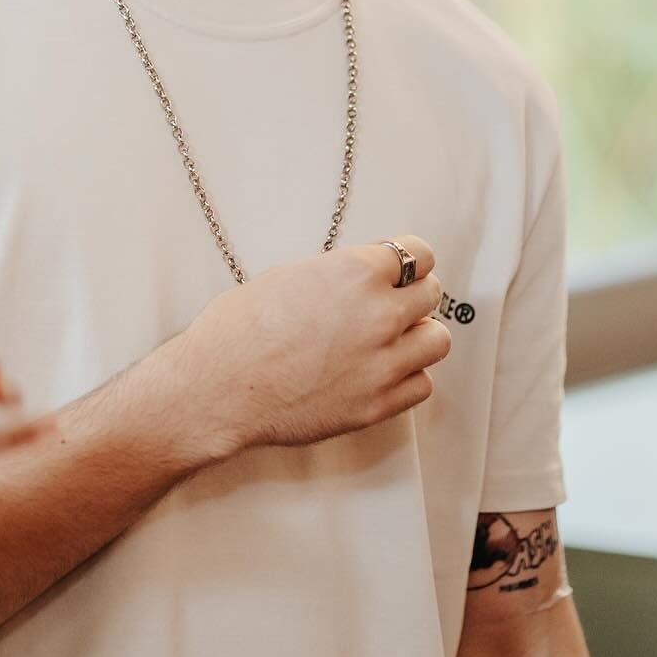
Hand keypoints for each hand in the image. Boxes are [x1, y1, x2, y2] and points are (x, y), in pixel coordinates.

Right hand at [178, 234, 449, 455]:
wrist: (219, 387)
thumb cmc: (240, 329)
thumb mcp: (292, 277)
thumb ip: (341, 275)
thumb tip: (366, 276)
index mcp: (357, 272)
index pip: (419, 252)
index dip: (406, 261)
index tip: (399, 270)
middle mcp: (379, 314)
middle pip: (432, 293)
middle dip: (412, 295)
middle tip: (392, 303)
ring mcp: (383, 363)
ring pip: (437, 340)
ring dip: (418, 336)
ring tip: (392, 339)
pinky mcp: (379, 404)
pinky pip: (422, 384)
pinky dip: (407, 377)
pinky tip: (381, 372)